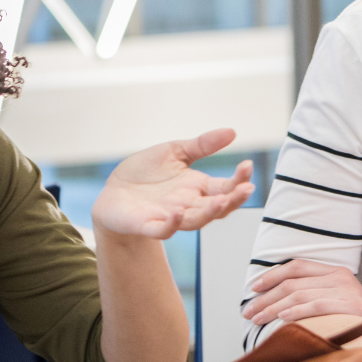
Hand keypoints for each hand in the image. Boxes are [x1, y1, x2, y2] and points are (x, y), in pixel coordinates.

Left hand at [92, 129, 253, 239]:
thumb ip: (202, 145)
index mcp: (197, 188)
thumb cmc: (146, 172)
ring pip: (195, 221)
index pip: (225, 187)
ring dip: (209, 213)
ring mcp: (168, 217)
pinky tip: (177, 213)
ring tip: (222, 201)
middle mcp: (188, 205)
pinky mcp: (146, 225)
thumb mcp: (174, 152)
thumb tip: (232, 131)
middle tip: (245, 189)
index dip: (238, 179)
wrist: (114, 190)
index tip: (247, 165)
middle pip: (217, 208)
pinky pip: (162, 230)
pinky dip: (171, 225)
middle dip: (233, 200)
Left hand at [244, 260, 361, 326]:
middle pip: (292, 283)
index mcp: (334, 271)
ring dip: (273, 308)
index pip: (296, 266)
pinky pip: (316, 306)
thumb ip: (309, 293)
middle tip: (248, 311)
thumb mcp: (333, 300)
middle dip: (265, 298)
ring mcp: (346, 290)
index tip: (253, 288)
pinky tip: (281, 319)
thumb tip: (270, 299)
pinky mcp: (351, 306)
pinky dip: (296, 311)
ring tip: (257, 319)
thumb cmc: (353, 320)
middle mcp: (340, 277)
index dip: (271, 276)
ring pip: (298, 294)